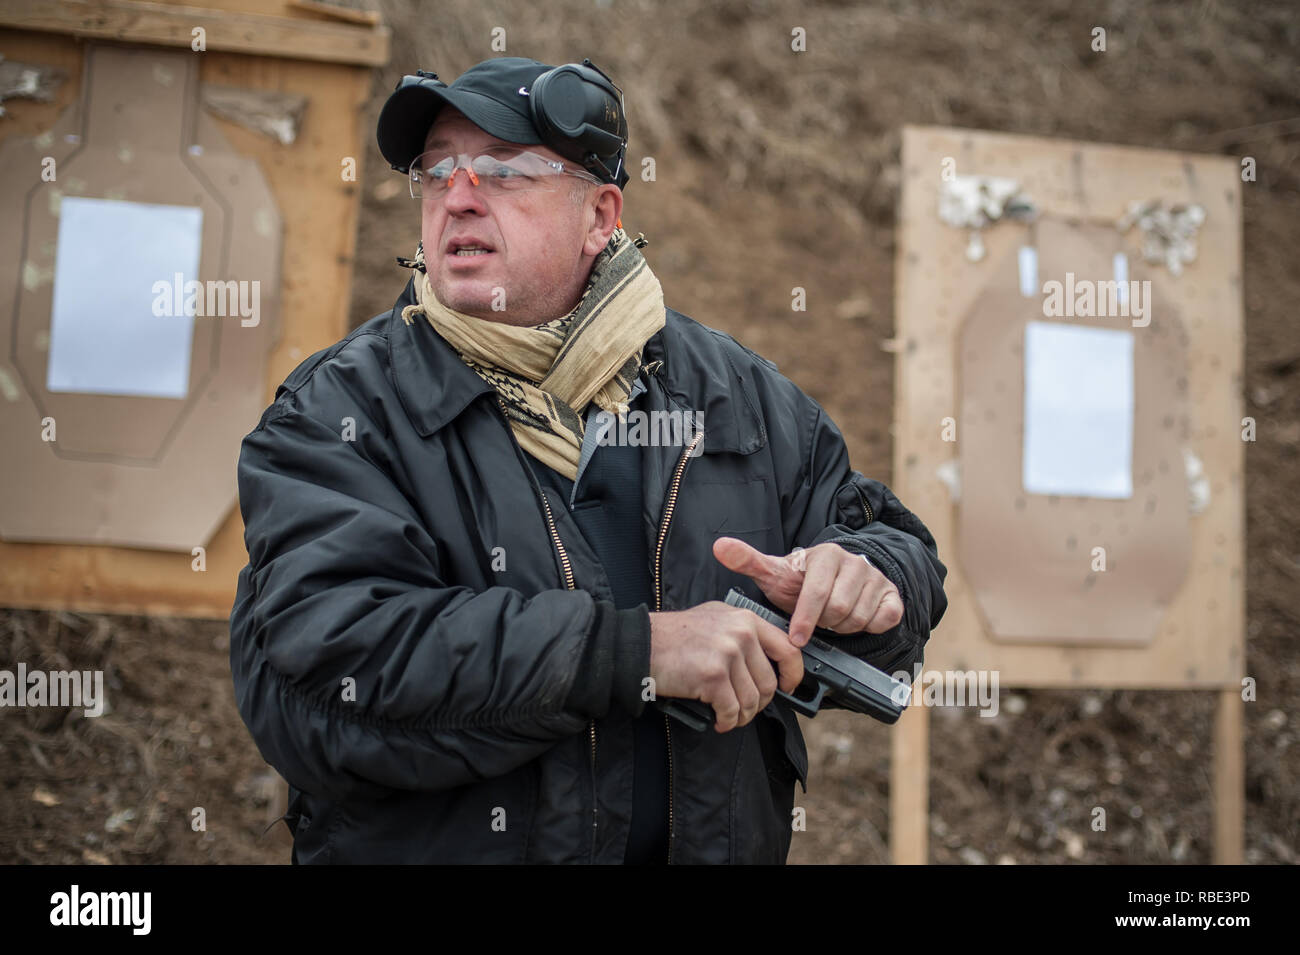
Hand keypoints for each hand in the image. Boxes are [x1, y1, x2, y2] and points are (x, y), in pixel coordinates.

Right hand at [648, 602, 804, 732]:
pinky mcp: (713, 675)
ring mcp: (728, 653)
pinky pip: (732, 710)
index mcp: (745, 618)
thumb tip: (768, 663)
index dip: (793, 674)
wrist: (641, 644)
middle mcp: (741, 633)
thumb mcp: (715, 619)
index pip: (787, 648)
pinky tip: (719, 721)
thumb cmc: (674, 637)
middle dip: (759, 704)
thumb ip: (743, 634)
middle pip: (768, 682)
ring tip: (730, 717)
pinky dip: (727, 722)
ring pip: (752, 700)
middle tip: (745, 709)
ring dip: (742, 716)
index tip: (788, 687)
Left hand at [712, 537, 903, 645]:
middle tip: (816, 620)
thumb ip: (748, 561)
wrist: (836, 582)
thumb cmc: (800, 581)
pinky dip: (868, 626)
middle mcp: (855, 561)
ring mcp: (876, 577)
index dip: (805, 620)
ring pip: (859, 617)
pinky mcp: (892, 595)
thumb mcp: (774, 573)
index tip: (796, 638)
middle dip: (824, 622)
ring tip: (831, 618)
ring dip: (842, 626)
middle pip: (840, 609)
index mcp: (826, 555)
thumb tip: (719, 546)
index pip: (817, 594)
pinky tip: (854, 618)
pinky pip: (883, 620)